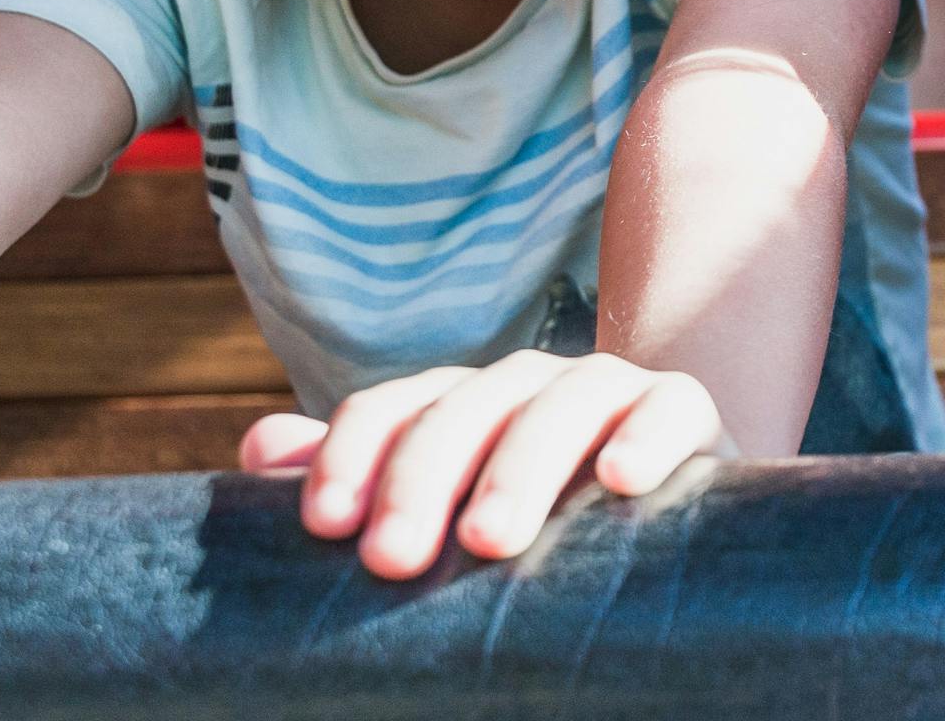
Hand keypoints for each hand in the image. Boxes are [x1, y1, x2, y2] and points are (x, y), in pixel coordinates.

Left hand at [238, 350, 726, 579]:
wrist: (659, 528)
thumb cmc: (526, 535)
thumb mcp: (436, 518)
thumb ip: (355, 483)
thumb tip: (259, 448)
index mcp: (455, 405)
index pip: (389, 409)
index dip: (349, 458)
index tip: (325, 529)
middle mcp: (525, 384)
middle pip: (465, 407)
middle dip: (422, 479)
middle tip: (392, 560)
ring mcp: (608, 389)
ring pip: (559, 404)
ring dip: (520, 467)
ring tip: (489, 539)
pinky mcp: (685, 411)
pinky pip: (668, 406)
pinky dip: (644, 436)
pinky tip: (619, 480)